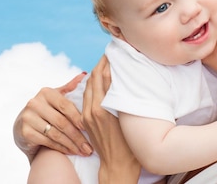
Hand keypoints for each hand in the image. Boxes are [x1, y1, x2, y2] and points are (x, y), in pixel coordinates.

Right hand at [13, 72, 92, 162]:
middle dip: (78, 136)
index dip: (78, 118)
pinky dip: (61, 148)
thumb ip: (69, 88)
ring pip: (56, 133)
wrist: (22, 127)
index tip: (89, 128)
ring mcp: (28, 117)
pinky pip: (48, 142)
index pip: (66, 106)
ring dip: (71, 144)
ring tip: (83, 151)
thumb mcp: (55, 98)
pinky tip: (71, 152)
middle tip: (89, 146)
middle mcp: (35, 103)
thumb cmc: (45, 111)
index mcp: (46, 92)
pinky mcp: (25, 132)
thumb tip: (85, 74)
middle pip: (62, 121)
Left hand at [82, 55, 140, 183]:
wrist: (117, 166)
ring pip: (89, 86)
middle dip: (101, 63)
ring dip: (95, 72)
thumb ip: (123, 96)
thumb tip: (121, 76)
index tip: (114, 50)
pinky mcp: (86, 120)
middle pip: (93, 77)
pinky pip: (86, 96)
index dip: (107, 61)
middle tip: (110, 53)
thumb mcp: (129, 117)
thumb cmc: (130, 145)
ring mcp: (87, 114)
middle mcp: (93, 109)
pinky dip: (92, 84)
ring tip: (105, 62)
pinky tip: (98, 80)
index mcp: (104, 107)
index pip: (103, 76)